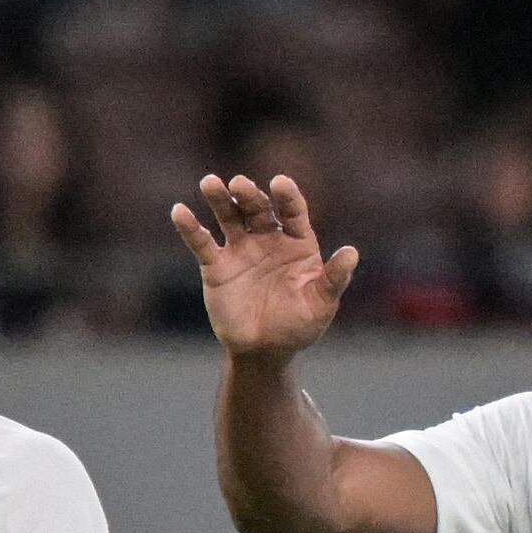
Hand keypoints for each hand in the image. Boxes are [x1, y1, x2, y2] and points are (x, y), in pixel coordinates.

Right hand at [172, 173, 357, 358]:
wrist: (265, 350)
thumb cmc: (299, 326)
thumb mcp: (321, 304)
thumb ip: (334, 278)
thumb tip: (352, 253)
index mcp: (297, 243)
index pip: (293, 212)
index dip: (287, 196)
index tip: (280, 182)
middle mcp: (268, 239)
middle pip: (258, 209)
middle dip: (249, 195)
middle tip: (239, 184)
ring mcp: (240, 249)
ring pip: (229, 216)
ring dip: (219, 199)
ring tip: (210, 183)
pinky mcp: (216, 265)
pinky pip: (201, 242)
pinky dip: (190, 227)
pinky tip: (179, 211)